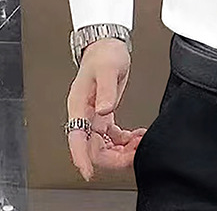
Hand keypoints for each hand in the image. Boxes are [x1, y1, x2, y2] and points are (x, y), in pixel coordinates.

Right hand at [66, 38, 144, 180]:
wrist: (106, 45)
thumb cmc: (103, 54)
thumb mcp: (107, 69)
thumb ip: (106, 90)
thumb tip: (104, 110)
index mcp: (79, 106)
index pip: (77, 138)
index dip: (82, 158)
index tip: (89, 172)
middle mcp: (84, 114)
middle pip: (92, 147)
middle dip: (112, 156)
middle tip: (133, 154)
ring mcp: (93, 116)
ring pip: (103, 145)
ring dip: (121, 150)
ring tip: (139, 144)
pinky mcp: (103, 114)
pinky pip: (111, 136)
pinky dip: (124, 140)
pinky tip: (136, 136)